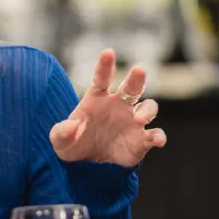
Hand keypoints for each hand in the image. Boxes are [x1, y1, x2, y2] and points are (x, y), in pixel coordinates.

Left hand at [50, 49, 166, 166]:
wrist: (86, 166)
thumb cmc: (72, 145)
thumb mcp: (60, 140)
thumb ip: (61, 132)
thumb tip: (72, 125)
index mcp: (97, 99)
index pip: (102, 78)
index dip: (105, 65)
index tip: (108, 52)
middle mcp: (118, 106)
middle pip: (132, 88)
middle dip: (136, 78)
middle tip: (139, 70)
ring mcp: (132, 122)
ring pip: (148, 108)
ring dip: (147, 111)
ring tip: (139, 119)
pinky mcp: (141, 140)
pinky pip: (154, 135)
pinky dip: (158, 137)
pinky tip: (158, 140)